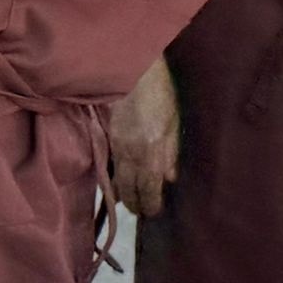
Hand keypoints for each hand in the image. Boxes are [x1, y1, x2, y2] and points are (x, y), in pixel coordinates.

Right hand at [110, 55, 180, 217]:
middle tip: (141, 211)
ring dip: (124, 194)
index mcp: (152, 150)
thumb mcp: (174, 120)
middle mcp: (133, 154)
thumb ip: (172, 151)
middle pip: (130, 190)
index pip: (149, 189)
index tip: (154, 211)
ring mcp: (118, 147)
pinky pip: (111, 167)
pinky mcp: (108, 138)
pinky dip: (116, 178)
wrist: (131, 70)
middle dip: (135, 204)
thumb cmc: (160, 91)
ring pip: (118, 181)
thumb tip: (170, 178)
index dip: (151, 204)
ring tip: (130, 202)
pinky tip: (119, 182)